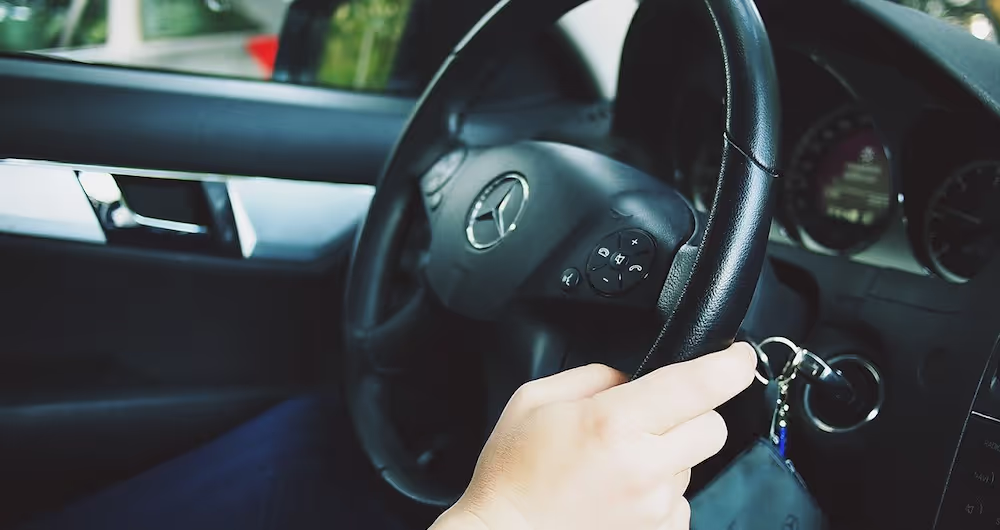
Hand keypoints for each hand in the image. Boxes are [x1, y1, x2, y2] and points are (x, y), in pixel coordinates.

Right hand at [430, 343, 756, 529]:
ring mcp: (654, 509)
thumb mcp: (535, 400)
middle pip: (712, 427)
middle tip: (649, 420)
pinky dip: (659, 494)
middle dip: (690, 415)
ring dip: (669, 457)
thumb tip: (630, 378)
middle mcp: (643, 467)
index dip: (730, 365)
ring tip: (618, 466)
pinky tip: (620, 495)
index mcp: (613, 422)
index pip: (698, 386)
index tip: (739, 357)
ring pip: (694, 466)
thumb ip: (594, 377)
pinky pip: (679, 503)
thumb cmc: (513, 474)